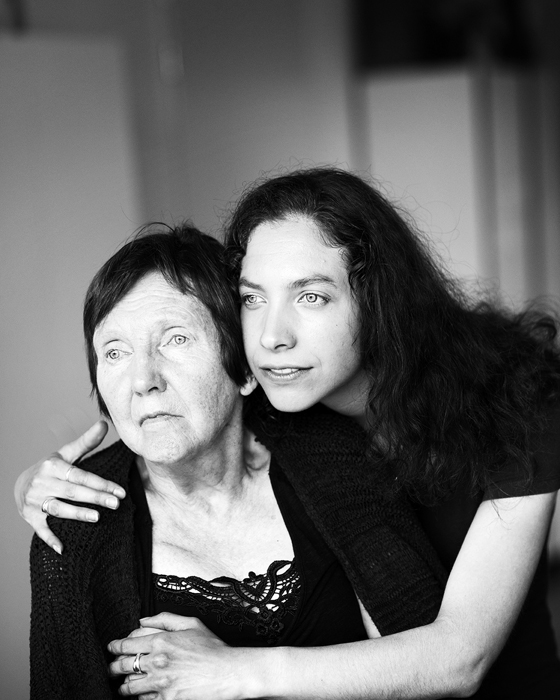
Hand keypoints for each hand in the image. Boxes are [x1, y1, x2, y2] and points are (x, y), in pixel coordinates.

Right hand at [14, 420, 125, 553]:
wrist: (21, 484)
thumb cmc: (51, 469)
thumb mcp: (65, 454)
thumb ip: (86, 442)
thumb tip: (105, 424)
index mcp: (53, 467)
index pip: (81, 476)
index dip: (101, 483)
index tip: (120, 491)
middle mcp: (42, 483)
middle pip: (73, 492)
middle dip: (95, 498)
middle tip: (116, 504)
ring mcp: (35, 501)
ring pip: (58, 508)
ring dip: (76, 514)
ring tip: (97, 517)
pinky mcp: (31, 518)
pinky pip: (41, 530)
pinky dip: (51, 539)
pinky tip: (63, 548)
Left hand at [108, 614, 244, 699]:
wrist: (227, 673)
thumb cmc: (212, 647)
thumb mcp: (191, 624)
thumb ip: (165, 619)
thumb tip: (142, 620)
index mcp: (161, 641)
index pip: (126, 645)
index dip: (115, 646)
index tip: (112, 648)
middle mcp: (157, 662)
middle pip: (122, 666)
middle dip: (114, 667)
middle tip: (113, 668)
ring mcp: (160, 683)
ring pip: (129, 686)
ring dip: (124, 685)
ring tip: (125, 684)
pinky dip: (140, 697)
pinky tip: (143, 694)